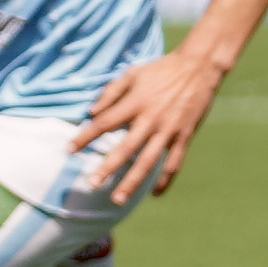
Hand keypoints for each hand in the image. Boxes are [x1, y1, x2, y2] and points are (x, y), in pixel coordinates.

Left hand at [78, 48, 230, 200]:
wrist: (199, 67)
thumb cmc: (160, 70)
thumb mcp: (132, 74)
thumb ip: (110, 92)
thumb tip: (90, 113)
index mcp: (135, 103)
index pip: (104, 123)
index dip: (85, 137)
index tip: (68, 150)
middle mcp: (150, 120)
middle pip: (125, 148)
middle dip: (107, 168)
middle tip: (91, 184)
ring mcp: (169, 130)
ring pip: (149, 161)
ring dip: (133, 182)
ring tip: (118, 199)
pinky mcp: (185, 135)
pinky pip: (174, 162)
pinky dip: (165, 179)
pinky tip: (154, 194)